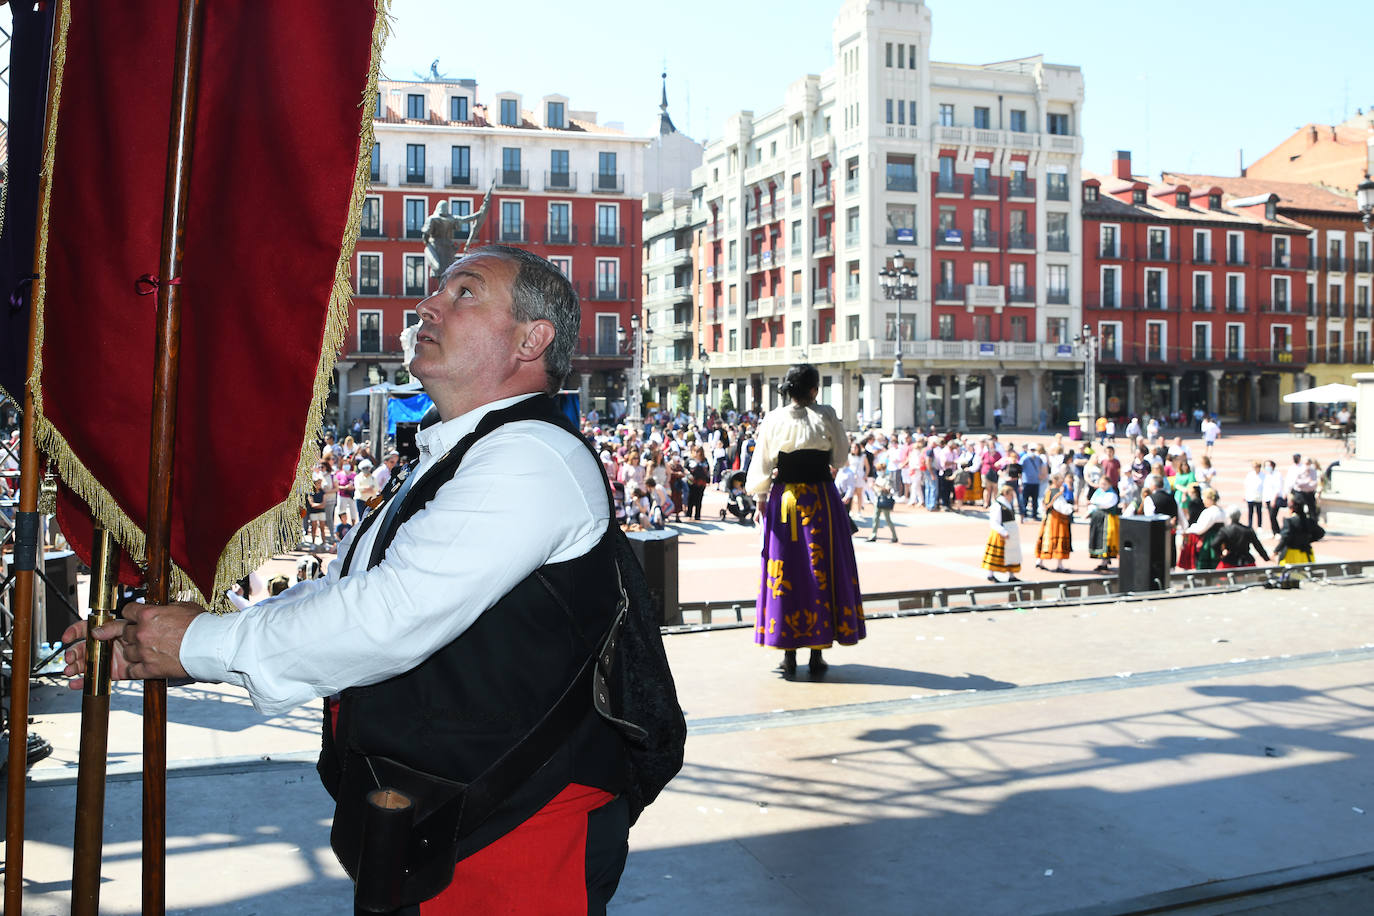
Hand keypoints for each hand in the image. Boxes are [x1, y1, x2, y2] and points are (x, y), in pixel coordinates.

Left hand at [63, 600, 201, 688]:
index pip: (126, 612)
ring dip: (132, 652)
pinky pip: (132, 670)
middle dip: (126, 634)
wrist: (210, 647)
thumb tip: (164, 607)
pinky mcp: (148, 669)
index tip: (129, 618)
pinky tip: (140, 667)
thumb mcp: (183, 607)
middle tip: (130, 636)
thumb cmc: (201, 625)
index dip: (128, 615)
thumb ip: (167, 608)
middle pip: (122, 632)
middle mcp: (141, 632)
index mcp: (149, 614)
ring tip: (143, 652)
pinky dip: (134, 669)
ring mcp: (143, 652)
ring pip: (126, 652)